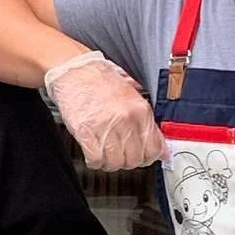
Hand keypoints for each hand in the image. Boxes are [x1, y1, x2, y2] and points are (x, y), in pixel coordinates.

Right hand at [46, 54, 165, 170]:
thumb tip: (160, 147)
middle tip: (121, 156)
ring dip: (110, 164)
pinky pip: (95, 159)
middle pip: (133, 159)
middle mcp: (125, 119)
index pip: (153, 148)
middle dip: (127, 162)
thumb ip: (147, 121)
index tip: (142, 159)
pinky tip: (94, 154)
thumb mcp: (132, 95)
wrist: (74, 70)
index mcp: (140, 109)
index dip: (147, 159)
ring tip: (106, 155)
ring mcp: (105, 126)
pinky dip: (95, 162)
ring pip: (115, 162)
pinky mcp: (85, 131)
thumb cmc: (101, 80)